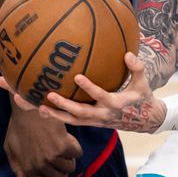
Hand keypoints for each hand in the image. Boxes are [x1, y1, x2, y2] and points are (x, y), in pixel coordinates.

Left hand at [0, 53, 165, 132]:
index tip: (77, 77)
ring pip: (68, 118)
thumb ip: (137, 68)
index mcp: (114, 104)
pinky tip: (36, 106)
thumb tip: (128, 53)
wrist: (144, 121)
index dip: (89, 88)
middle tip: (47, 94)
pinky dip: (53, 114)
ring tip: (34, 105)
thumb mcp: (143, 83)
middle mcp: (100, 115)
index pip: (100, 96)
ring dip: (51, 112)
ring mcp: (92, 121)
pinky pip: (68, 119)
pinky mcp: (87, 123)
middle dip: (62, 104)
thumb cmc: (142, 97)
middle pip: (78, 112)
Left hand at [3, 107, 81, 176]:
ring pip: (71, 166)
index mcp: (28, 168)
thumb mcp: (10, 147)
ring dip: (69, 157)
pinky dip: (75, 146)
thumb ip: (16, 167)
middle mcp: (41, 165)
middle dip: (62, 169)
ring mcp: (52, 156)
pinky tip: (68, 139)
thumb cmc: (18, 125)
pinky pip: (77, 153)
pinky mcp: (63, 146)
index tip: (53, 169)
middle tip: (60, 156)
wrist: (28, 107)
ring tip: (64, 146)